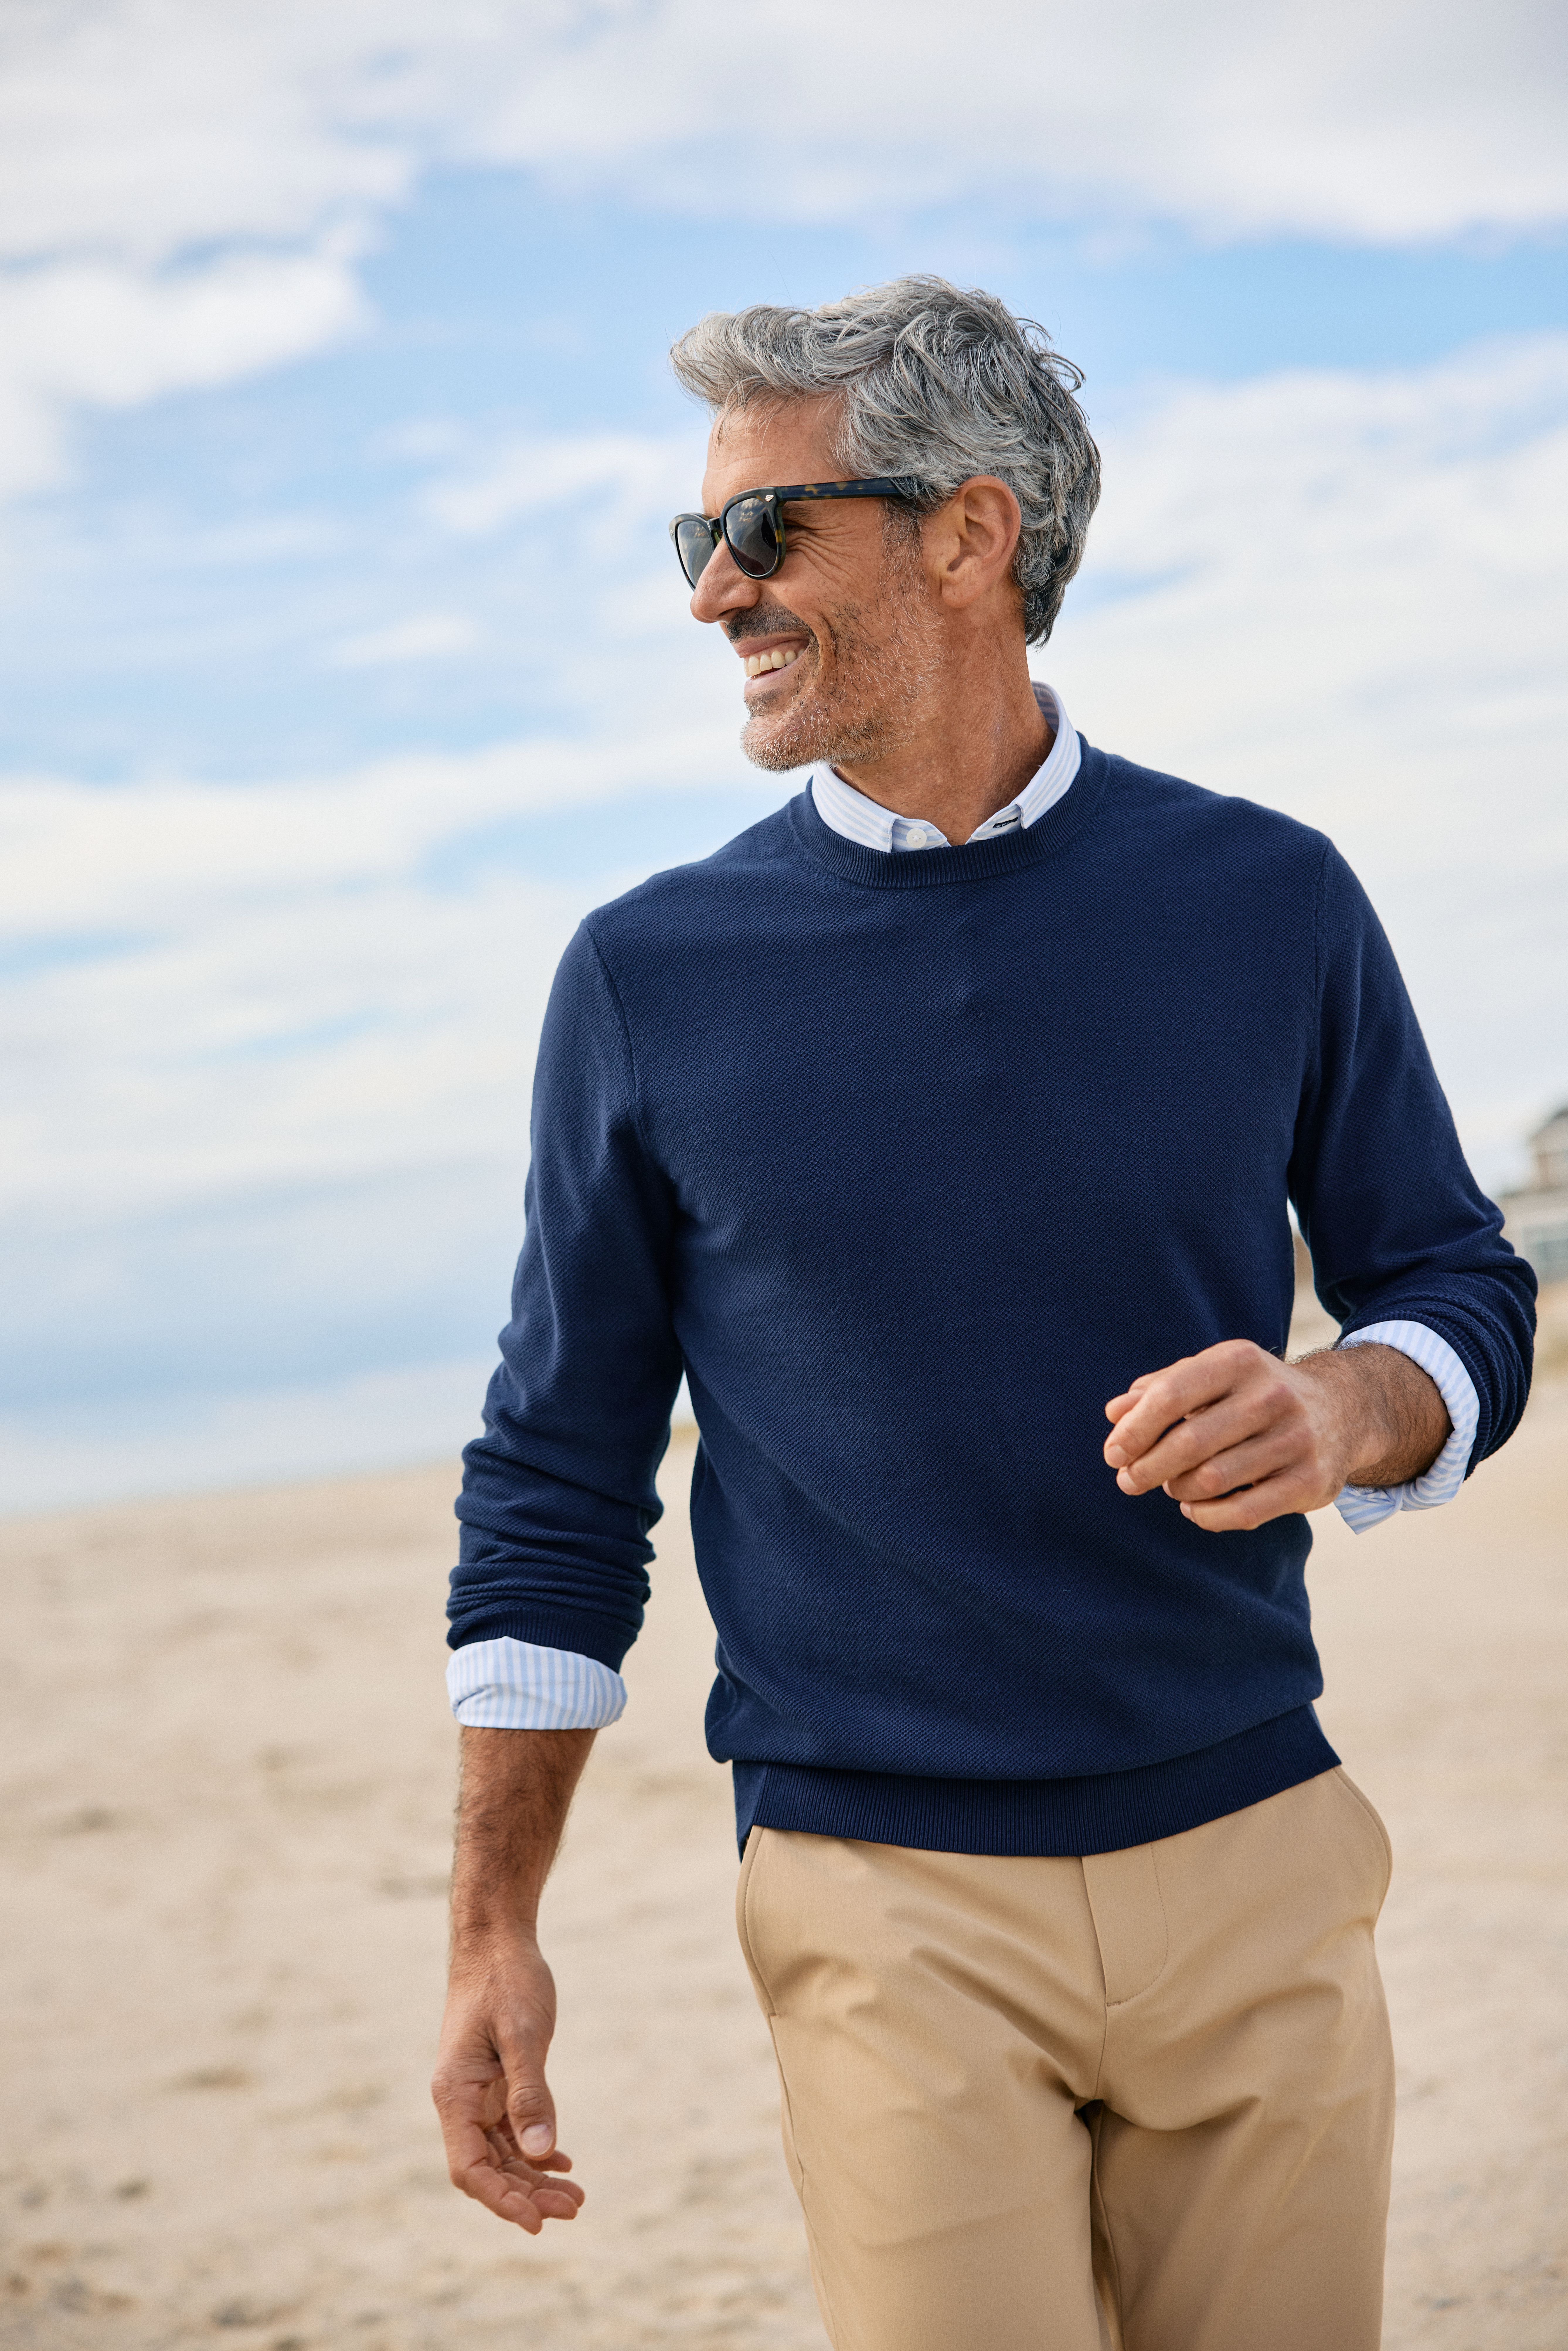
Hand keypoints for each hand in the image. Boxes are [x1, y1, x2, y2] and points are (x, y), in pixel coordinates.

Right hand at [432, 1930, 584, 2232]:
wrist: (496, 1940)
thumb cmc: (506, 1979)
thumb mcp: (523, 2033)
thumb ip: (530, 2092)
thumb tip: (540, 2152)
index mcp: (455, 2094)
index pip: (470, 2169)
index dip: (501, 2201)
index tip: (537, 2223)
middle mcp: (461, 2100)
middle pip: (489, 2169)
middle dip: (527, 2195)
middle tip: (574, 2209)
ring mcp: (477, 2093)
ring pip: (502, 2153)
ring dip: (534, 2178)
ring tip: (576, 2197)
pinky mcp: (494, 2082)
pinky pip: (510, 2130)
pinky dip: (535, 2150)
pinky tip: (562, 2162)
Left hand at [1103, 1338, 1448, 1531]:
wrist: (1340, 1410)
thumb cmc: (1253, 1394)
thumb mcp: (1211, 1376)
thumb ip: (1160, 1389)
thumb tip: (1114, 1414)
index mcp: (1239, 1361)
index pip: (1171, 1394)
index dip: (1134, 1430)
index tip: (1112, 1454)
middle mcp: (1272, 1396)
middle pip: (1189, 1442)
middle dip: (1147, 1468)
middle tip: (1129, 1480)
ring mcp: (1296, 1440)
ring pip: (1212, 1480)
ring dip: (1178, 1489)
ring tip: (1171, 1486)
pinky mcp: (1311, 1481)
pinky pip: (1243, 1512)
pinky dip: (1207, 1516)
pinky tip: (1194, 1507)